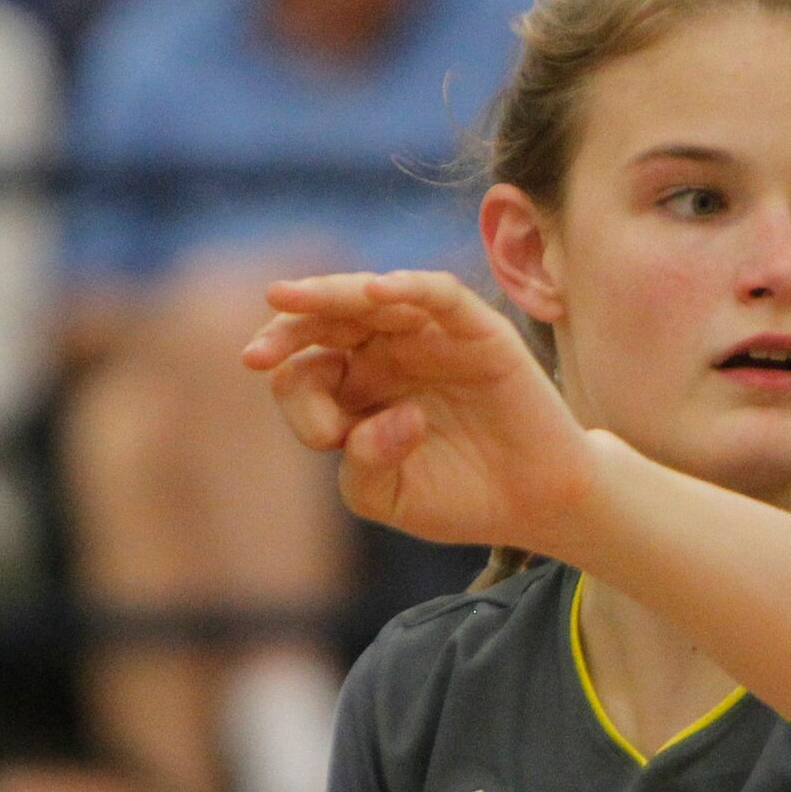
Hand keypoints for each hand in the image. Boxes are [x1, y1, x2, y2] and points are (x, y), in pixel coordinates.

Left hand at [243, 270, 597, 549]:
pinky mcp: (477, 332)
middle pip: (327, 321)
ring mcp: (431, 337)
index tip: (323, 436)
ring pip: (374, 298)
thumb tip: (381, 419)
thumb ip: (362, 465)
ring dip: (331, 294)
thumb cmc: (457, 496)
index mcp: (356, 389)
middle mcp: (387, 353)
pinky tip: (377, 291)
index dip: (297, 396)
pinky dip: (409, 286)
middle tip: (256, 352)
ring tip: (291, 298)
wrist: (533, 505)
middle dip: (288, 330)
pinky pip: (439, 295)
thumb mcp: (387, 496)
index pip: (305, 372)